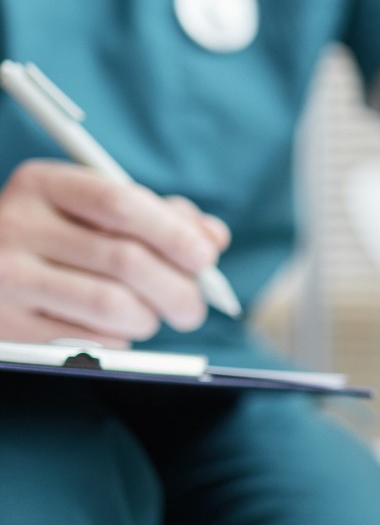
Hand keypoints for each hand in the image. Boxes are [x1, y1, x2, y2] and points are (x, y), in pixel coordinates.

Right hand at [0, 160, 229, 345]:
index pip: (121, 204)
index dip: (174, 234)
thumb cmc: (58, 237)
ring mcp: (5, 276)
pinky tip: (116, 330)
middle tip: (192, 308)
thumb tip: (213, 237)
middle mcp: (17, 224)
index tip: (206, 259)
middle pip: (125, 260)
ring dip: (148, 318)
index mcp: (44, 184)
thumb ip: (160, 216)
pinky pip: (88, 340)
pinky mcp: (6, 324)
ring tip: (150, 317)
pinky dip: (119, 340)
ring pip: (111, 305)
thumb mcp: (97, 211)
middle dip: (177, 289)